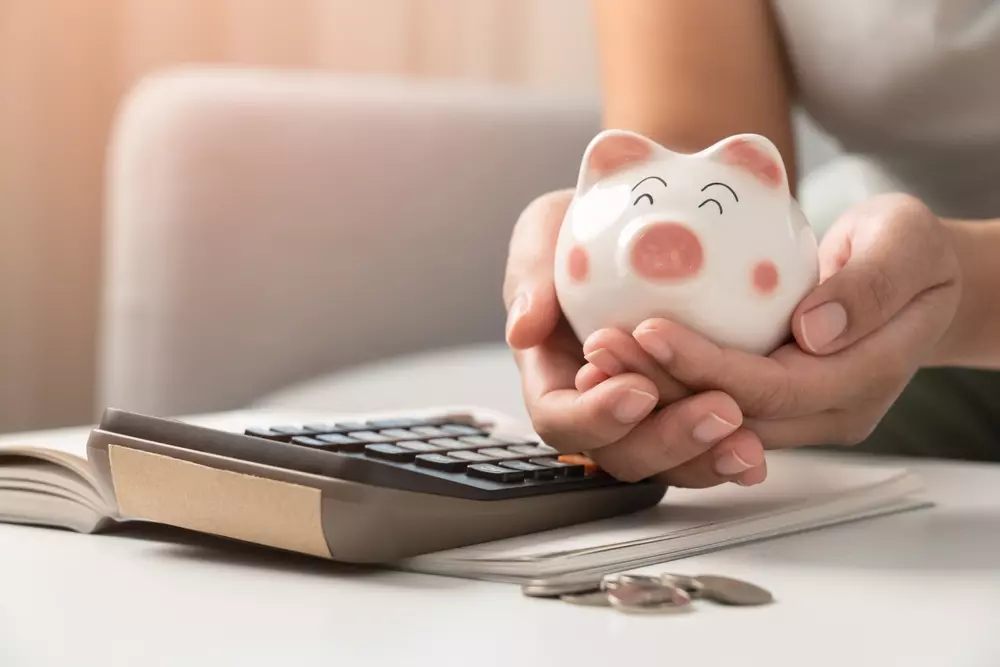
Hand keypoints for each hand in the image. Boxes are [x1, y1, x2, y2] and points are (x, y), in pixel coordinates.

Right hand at [503, 189, 766, 486]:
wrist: (633, 217)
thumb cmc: (581, 225)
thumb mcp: (546, 230)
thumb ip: (531, 275)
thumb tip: (524, 329)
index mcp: (552, 375)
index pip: (559, 419)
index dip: (595, 417)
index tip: (638, 389)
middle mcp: (597, 408)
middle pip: (620, 454)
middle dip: (667, 441)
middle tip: (717, 409)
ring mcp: (645, 416)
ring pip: (667, 464)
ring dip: (706, 459)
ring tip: (745, 442)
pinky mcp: (688, 409)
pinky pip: (704, 448)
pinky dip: (728, 454)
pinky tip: (757, 453)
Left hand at [582, 193, 961, 446]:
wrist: (914, 279)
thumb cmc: (910, 251)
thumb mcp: (906, 243)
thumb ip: (868, 285)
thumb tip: (811, 331)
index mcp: (863, 378)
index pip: (773, 388)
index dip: (708, 365)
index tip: (650, 329)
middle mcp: (827, 411)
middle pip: (731, 415)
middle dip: (661, 385)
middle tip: (600, 346)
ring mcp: (798, 415)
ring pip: (711, 421)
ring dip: (650, 394)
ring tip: (596, 357)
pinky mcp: (770, 404)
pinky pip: (709, 408)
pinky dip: (663, 389)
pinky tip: (617, 364)